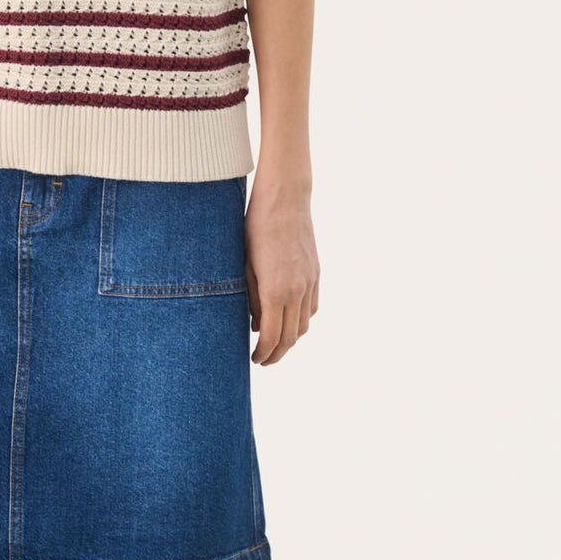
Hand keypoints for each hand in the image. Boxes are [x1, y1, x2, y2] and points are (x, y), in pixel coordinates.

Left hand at [243, 174, 318, 364]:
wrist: (285, 199)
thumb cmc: (255, 227)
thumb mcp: (244, 264)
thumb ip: (251, 297)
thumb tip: (256, 324)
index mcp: (275, 290)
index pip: (272, 336)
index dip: (263, 353)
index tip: (254, 359)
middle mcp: (296, 290)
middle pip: (291, 337)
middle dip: (277, 353)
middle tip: (262, 359)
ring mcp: (310, 282)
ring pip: (304, 325)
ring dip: (291, 339)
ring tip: (275, 343)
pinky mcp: (316, 273)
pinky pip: (312, 307)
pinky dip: (301, 320)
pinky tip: (289, 319)